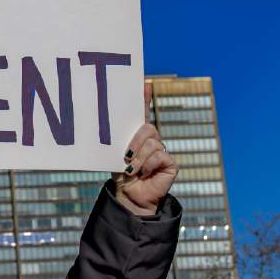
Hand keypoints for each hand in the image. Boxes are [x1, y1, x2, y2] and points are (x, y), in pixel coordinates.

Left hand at [112, 87, 177, 216]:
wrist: (130, 196)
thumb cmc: (121, 176)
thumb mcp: (115, 155)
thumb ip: (118, 142)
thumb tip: (108, 127)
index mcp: (137, 136)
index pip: (142, 113)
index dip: (144, 98)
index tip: (144, 82)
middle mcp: (152, 140)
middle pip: (148, 128)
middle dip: (135, 141)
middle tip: (125, 156)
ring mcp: (162, 150)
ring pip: (152, 143)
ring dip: (138, 158)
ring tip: (131, 170)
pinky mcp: (170, 163)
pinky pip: (159, 155)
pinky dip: (148, 165)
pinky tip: (144, 173)